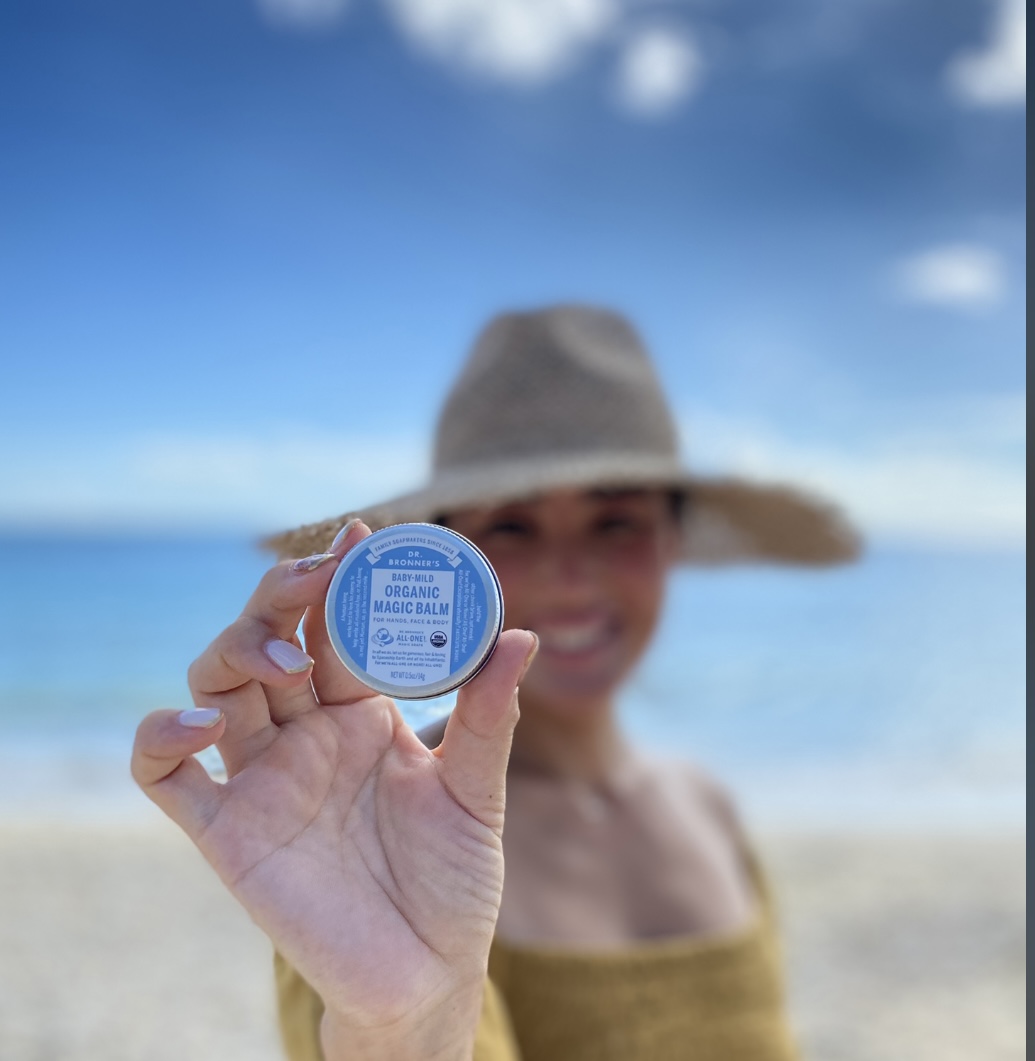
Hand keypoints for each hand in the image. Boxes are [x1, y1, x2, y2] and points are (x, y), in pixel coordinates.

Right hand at [131, 521, 536, 1059]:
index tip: (361, 537)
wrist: (426, 975)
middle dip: (283, 597)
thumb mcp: (476, 793)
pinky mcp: (225, 832)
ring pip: (215, 684)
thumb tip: (521, 636)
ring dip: (237, 650)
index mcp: (360, 714)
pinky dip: (163, 736)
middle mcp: (304, 734)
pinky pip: (164, 774)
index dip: (341, 580)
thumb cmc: (452, 882)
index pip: (336, 628)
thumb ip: (491, 718)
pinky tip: (202, 725)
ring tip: (286, 658)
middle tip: (319, 577)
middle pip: (268, 638)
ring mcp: (260, 778)